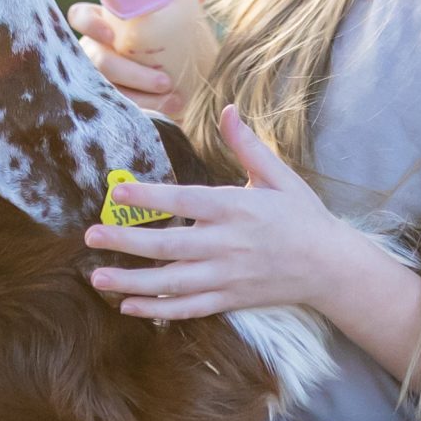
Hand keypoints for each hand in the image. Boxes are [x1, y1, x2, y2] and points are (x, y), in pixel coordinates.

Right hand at [69, 1, 183, 118]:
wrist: (174, 76)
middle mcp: (93, 51)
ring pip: (109, 90)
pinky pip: (119, 111)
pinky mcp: (108, 103)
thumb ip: (177, 3)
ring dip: (142, 98)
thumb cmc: (163, 39)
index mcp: (103, 24)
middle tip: (165, 81)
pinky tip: (167, 116)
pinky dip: (145, 112)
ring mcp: (97, 78)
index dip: (89, 24)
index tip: (110, 36)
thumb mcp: (167, 19)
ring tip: (175, 102)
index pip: (80, 17)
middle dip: (133, 73)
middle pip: (100, 61)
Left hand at [85, 104, 346, 319]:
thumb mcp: (278, 176)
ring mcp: (227, 276)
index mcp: (236, 208)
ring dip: (132, 282)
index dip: (149, 198)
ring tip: (96, 277)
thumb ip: (246, 146)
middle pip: (168, 246)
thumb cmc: (303, 216)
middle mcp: (228, 244)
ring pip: (172, 283)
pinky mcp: (230, 299)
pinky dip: (158, 311)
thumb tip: (228, 110)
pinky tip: (129, 307)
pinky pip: (188, 308)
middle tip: (90, 237)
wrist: (330, 266)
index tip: (117, 193)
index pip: (185, 201)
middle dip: (126, 242)